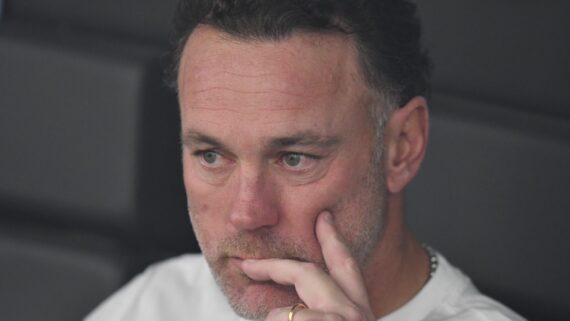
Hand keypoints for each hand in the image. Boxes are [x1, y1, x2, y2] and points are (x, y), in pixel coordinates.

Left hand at [241, 212, 375, 320]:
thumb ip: (319, 310)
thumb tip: (288, 306)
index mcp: (359, 310)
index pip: (345, 266)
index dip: (332, 239)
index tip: (323, 216)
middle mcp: (357, 312)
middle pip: (309, 274)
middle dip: (273, 268)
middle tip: (247, 265)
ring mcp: (345, 320)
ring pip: (288, 310)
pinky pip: (284, 320)